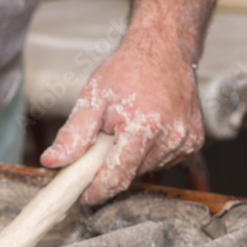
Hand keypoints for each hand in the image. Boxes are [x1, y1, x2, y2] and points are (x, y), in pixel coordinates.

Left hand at [40, 34, 204, 204]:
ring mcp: (186, 140)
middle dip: (109, 168)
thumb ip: (73, 135)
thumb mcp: (92, 99)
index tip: (84, 196)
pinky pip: (161, 161)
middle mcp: (171, 137)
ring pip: (145, 170)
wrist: (164, 49)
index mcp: (145, 126)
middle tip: (99, 146)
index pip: (117, 176)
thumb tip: (52, 162)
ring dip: (128, 160)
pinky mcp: (193, 142)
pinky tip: (142, 131)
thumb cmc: (128, 70)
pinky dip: (146, 154)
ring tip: (123, 131)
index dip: (97, 191)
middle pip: (130, 175)